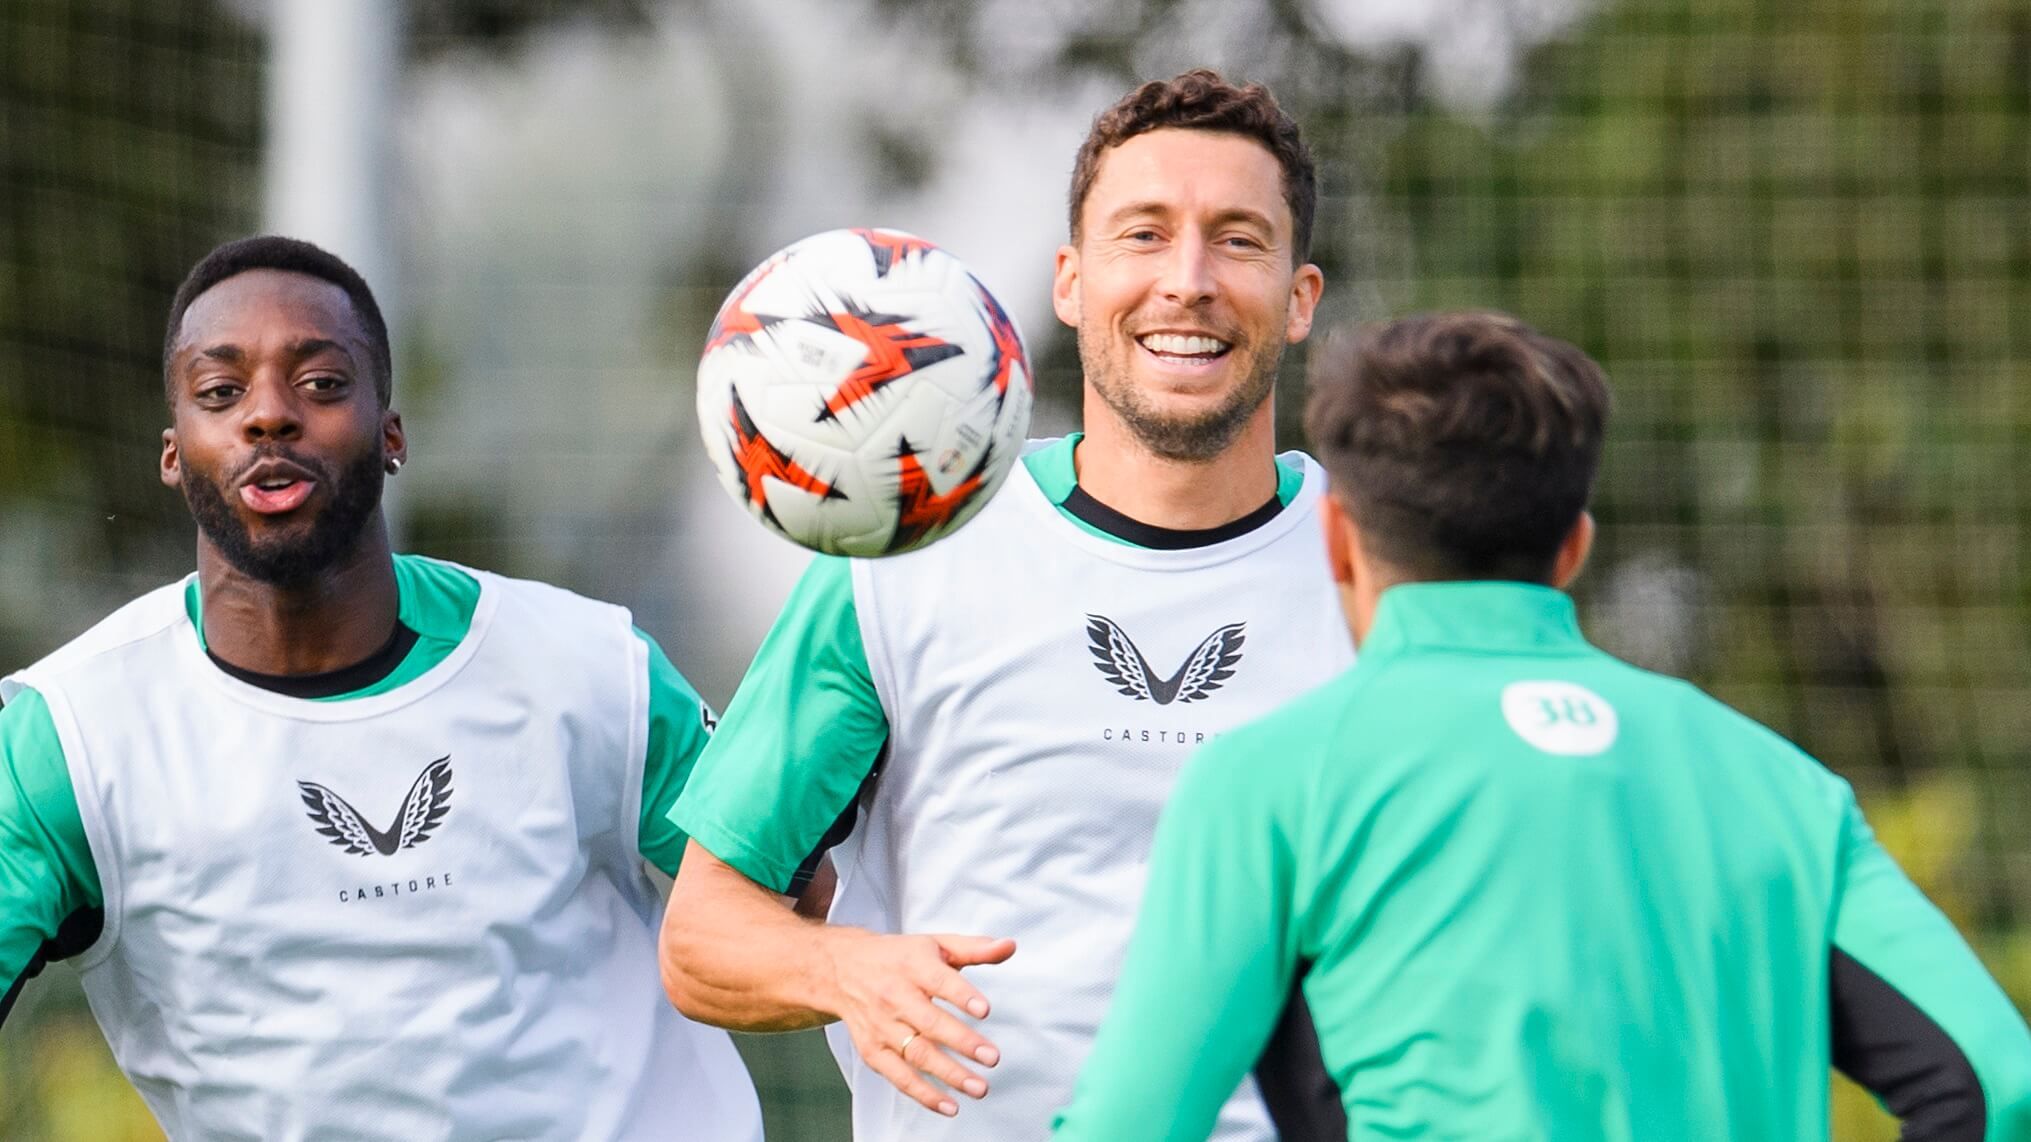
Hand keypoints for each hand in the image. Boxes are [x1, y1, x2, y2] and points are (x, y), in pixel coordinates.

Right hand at [820, 928, 1016, 1116]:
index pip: (939, 980)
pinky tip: (950, 1105)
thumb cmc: (900, 957)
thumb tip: (1009, 946)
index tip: (984, 1009)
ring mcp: (881, 1026)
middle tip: (991, 1057)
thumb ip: (976, 948)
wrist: (843, 969)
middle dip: (962, 1041)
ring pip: (917, 1054)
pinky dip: (924, 1094)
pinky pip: (899, 1076)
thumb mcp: (936, 944)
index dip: (961, 995)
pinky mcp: (872, 1050)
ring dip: (949, 1074)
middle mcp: (894, 995)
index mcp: (913, 965)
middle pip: (929, 1022)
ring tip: (979, 1087)